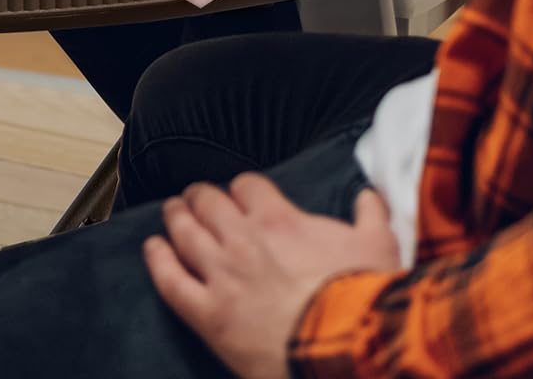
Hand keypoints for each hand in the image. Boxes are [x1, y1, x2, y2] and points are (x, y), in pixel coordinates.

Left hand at [143, 176, 399, 378]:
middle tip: (198, 200)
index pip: (247, 185)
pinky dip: (158, 261)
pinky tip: (152, 249)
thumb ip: (371, 215)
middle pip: (207, 202)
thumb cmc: (365, 296)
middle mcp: (243, 239)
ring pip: (184, 233)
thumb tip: (369, 196)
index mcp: (279, 218)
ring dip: (176, 218)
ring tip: (172, 213)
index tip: (243, 195)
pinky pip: (171, 281)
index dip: (242, 189)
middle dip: (201, 198)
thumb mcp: (379, 247)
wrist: (349, 347)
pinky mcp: (210, 315)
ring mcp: (222, 276)